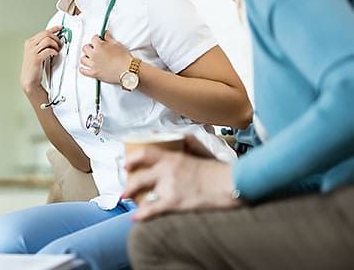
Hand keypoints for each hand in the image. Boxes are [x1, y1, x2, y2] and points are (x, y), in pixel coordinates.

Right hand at [21, 26, 62, 93]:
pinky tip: (54, 55)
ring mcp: (32, 51)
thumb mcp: (36, 53)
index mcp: (29, 42)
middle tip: (59, 44)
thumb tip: (54, 39)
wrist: (29, 80)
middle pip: (46, 34)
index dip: (54, 28)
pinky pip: (49, 50)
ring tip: (57, 50)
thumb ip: (42, 46)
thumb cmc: (34, 68)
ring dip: (55, 45)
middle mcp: (30, 45)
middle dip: (56, 38)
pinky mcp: (36, 58)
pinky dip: (54, 52)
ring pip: (48, 40)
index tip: (60, 27)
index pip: (43, 32)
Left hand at [79, 31, 131, 82]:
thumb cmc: (124, 58)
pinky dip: (82, 69)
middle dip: (89, 47)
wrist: (127, 70)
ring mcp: (93, 64)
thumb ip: (109, 38)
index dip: (96, 38)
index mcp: (100, 46)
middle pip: (85, 48)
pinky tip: (84, 68)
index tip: (98, 39)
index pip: (93, 38)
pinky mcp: (94, 73)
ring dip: (85, 57)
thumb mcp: (117, 44)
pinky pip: (83, 71)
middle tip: (93, 48)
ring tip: (89, 57)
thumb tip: (106, 34)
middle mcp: (94, 55)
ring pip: (82, 59)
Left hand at [123, 136, 239, 220]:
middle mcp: (167, 170)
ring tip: (130, 204)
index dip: (132, 159)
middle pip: (140, 178)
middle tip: (125, 191)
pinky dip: (142, 215)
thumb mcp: (201, 151)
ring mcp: (170, 186)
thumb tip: (173, 137)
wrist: (231, 183)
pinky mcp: (175, 202)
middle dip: (129, 186)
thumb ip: (187, 144)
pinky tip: (135, 218)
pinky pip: (153, 209)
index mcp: (174, 157)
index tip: (127, 165)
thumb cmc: (220, 170)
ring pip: (144, 194)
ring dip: (135, 201)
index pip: (145, 154)